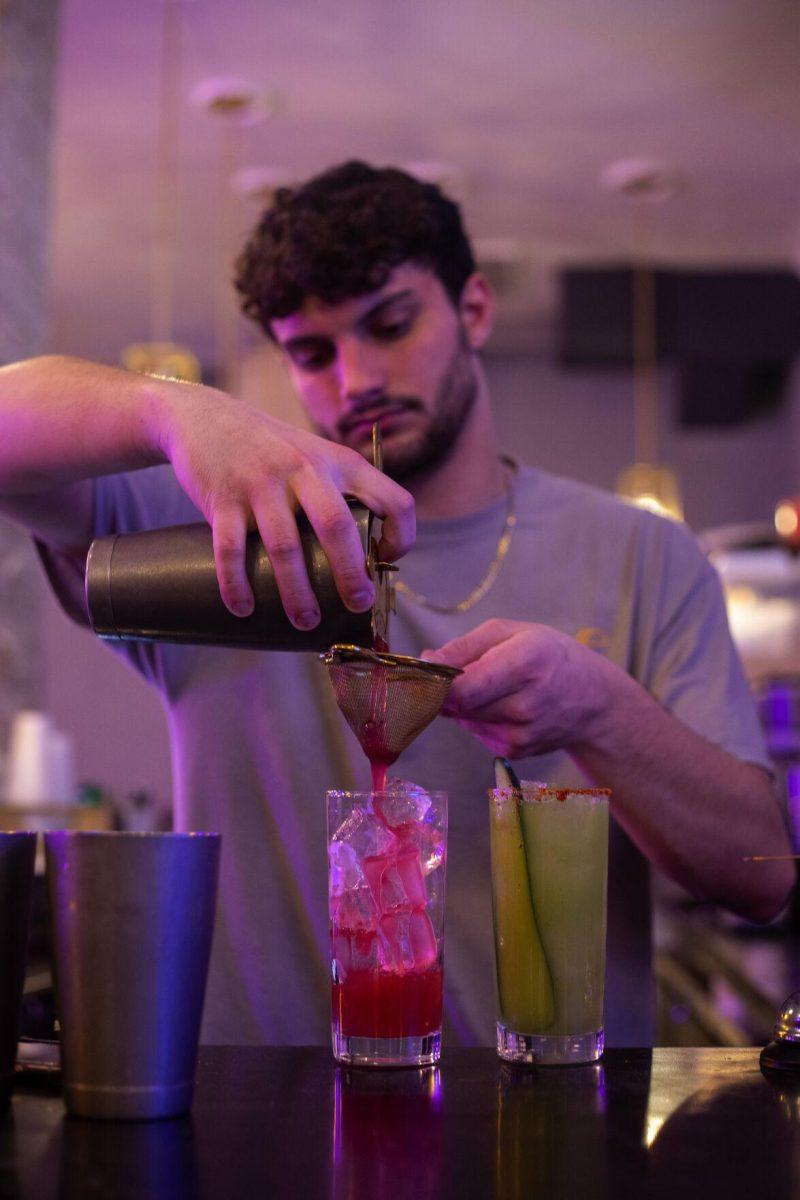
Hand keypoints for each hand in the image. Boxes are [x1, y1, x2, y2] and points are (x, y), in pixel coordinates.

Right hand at [159, 385, 414, 623]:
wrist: (204, 417)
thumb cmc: (271, 449)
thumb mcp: (316, 455)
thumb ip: (338, 494)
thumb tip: (361, 560)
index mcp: (339, 462)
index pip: (391, 498)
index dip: (400, 535)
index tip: (386, 562)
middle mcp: (304, 468)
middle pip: (336, 526)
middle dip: (350, 574)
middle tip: (356, 605)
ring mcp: (261, 483)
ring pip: (285, 546)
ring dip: (296, 592)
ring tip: (306, 621)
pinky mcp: (223, 498)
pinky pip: (231, 550)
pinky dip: (237, 584)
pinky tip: (244, 608)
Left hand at [422, 618, 611, 758]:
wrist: (594, 700)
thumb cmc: (549, 655)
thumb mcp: (510, 633)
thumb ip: (463, 647)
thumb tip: (425, 662)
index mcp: (525, 662)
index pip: (462, 688)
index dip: (436, 684)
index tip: (427, 673)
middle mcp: (525, 703)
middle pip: (458, 704)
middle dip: (447, 690)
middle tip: (460, 673)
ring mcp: (521, 733)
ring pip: (464, 719)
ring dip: (464, 704)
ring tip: (493, 686)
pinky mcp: (515, 751)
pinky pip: (476, 732)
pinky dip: (478, 718)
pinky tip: (504, 706)